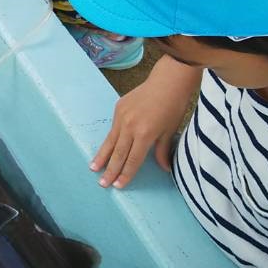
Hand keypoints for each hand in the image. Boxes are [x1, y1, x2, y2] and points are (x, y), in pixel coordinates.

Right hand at [90, 57, 201, 187]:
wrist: (167, 81)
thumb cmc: (174, 106)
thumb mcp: (170, 131)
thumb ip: (162, 151)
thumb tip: (164, 169)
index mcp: (145, 134)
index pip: (133, 160)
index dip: (126, 174)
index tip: (118, 186)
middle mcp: (130, 126)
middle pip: (118, 153)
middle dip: (110, 170)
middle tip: (102, 184)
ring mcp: (122, 116)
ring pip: (110, 141)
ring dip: (102, 156)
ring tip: (93, 168)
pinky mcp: (118, 108)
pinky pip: (112, 129)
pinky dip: (108, 141)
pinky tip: (104, 149)